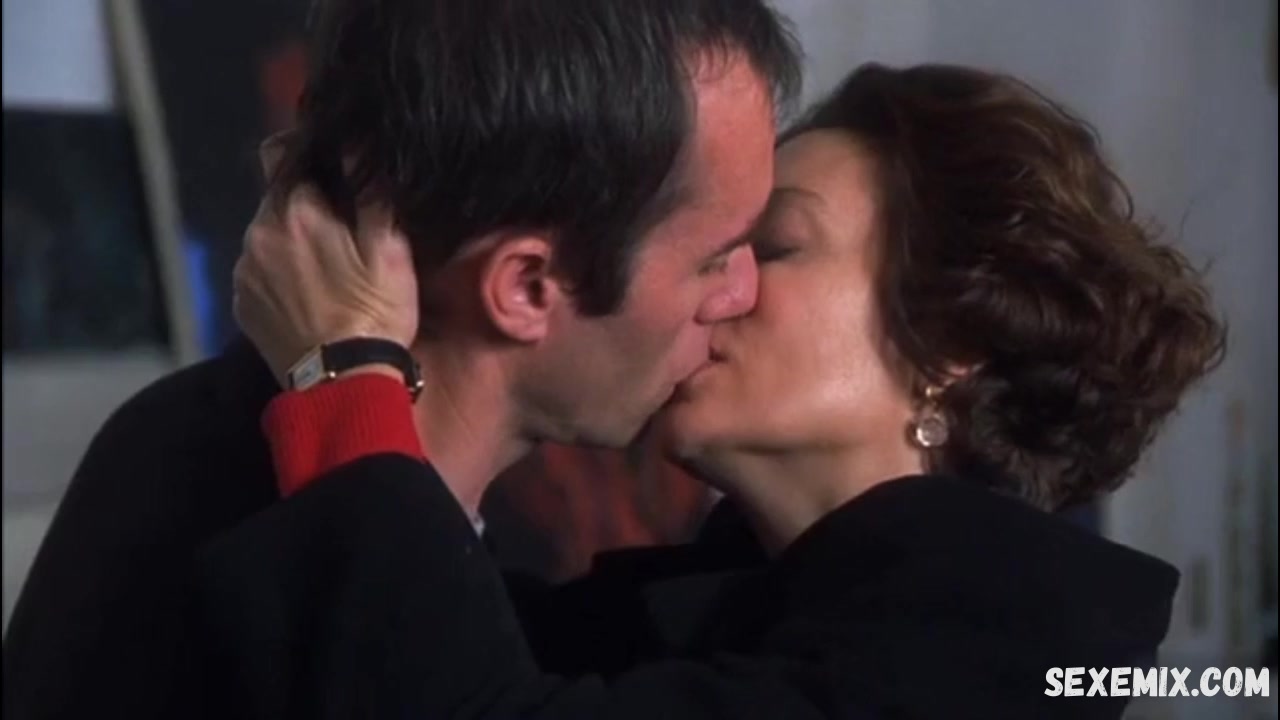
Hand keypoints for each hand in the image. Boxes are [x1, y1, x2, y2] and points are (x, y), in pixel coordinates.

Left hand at [233, 149, 417, 386]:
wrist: (342, 385)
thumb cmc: (375, 313)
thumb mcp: (390, 250)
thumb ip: (370, 193)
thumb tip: (353, 143)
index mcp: (295, 212)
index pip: (280, 152)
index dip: (304, 151)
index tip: (329, 164)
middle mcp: (258, 233)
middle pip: (276, 197)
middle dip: (304, 202)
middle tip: (341, 226)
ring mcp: (244, 272)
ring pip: (266, 234)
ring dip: (290, 238)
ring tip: (326, 267)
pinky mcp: (241, 305)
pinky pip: (258, 270)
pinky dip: (279, 272)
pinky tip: (308, 295)